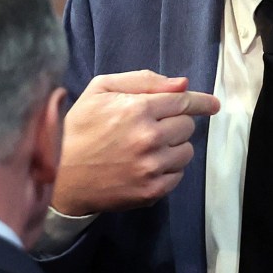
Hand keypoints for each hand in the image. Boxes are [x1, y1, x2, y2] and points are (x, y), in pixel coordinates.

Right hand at [52, 70, 219, 215]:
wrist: (60, 175)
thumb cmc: (78, 128)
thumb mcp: (101, 90)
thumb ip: (143, 81)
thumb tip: (182, 84)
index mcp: (138, 109)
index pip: (183, 101)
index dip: (201, 101)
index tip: (213, 104)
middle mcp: (149, 138)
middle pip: (187, 126)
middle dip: (175, 123)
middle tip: (154, 127)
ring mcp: (152, 167)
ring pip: (186, 152)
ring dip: (174, 147)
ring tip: (148, 148)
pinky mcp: (151, 191)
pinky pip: (178, 176)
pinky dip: (168, 169)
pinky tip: (146, 165)